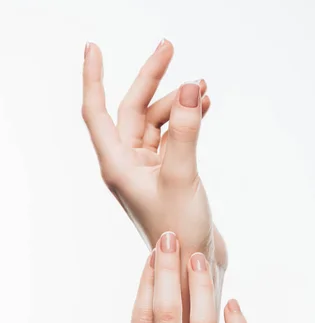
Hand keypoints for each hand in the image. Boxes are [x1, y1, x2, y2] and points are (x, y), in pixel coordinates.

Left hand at [82, 40, 226, 269]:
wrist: (194, 265)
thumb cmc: (180, 231)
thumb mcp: (181, 177)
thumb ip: (184, 131)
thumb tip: (188, 87)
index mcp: (117, 167)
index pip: (96, 113)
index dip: (92, 79)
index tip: (93, 48)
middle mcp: (127, 166)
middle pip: (132, 111)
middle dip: (150, 80)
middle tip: (169, 48)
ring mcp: (147, 170)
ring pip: (155, 123)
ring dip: (176, 103)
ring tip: (203, 89)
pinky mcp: (167, 175)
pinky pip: (171, 138)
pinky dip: (185, 121)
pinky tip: (203, 108)